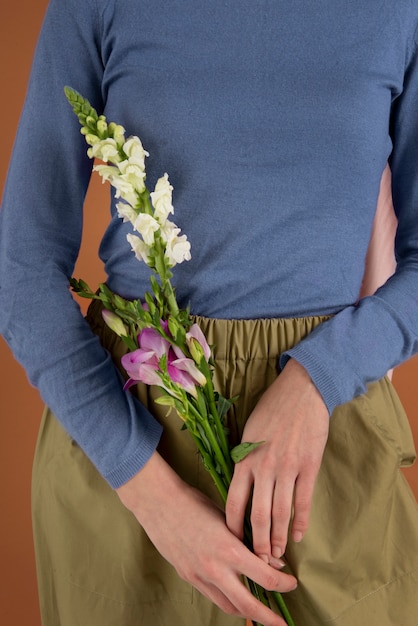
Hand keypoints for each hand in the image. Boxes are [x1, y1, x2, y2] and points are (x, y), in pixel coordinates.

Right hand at [117, 451, 296, 624]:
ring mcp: (199, 575)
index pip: (265, 576)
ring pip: (229, 606)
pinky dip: (227, 601)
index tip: (291, 582)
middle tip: (282, 623)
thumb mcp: (227, 518)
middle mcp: (215, 568)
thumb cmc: (194, 502)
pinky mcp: (188, 576)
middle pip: (248, 604)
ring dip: (247, 613)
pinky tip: (235, 596)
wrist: (159, 503)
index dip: (283, 583)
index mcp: (229, 549)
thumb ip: (248, 540)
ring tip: (260, 613)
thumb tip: (270, 559)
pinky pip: (213, 597)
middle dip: (268, 617)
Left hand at [225, 358, 328, 563]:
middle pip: (258, 515)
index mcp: (245, 458)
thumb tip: (242, 481)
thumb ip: (245, 457)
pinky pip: (303, 501)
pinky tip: (297, 535)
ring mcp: (287, 468)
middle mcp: (264, 467)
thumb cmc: (272, 408)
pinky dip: (300, 521)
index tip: (232, 542)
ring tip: (277, 554)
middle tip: (258, 561)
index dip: (233, 526)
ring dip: (278, 537)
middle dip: (257, 542)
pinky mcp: (308, 466)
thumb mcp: (248, 431)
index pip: (233, 501)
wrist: (301, 391)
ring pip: (281, 512)